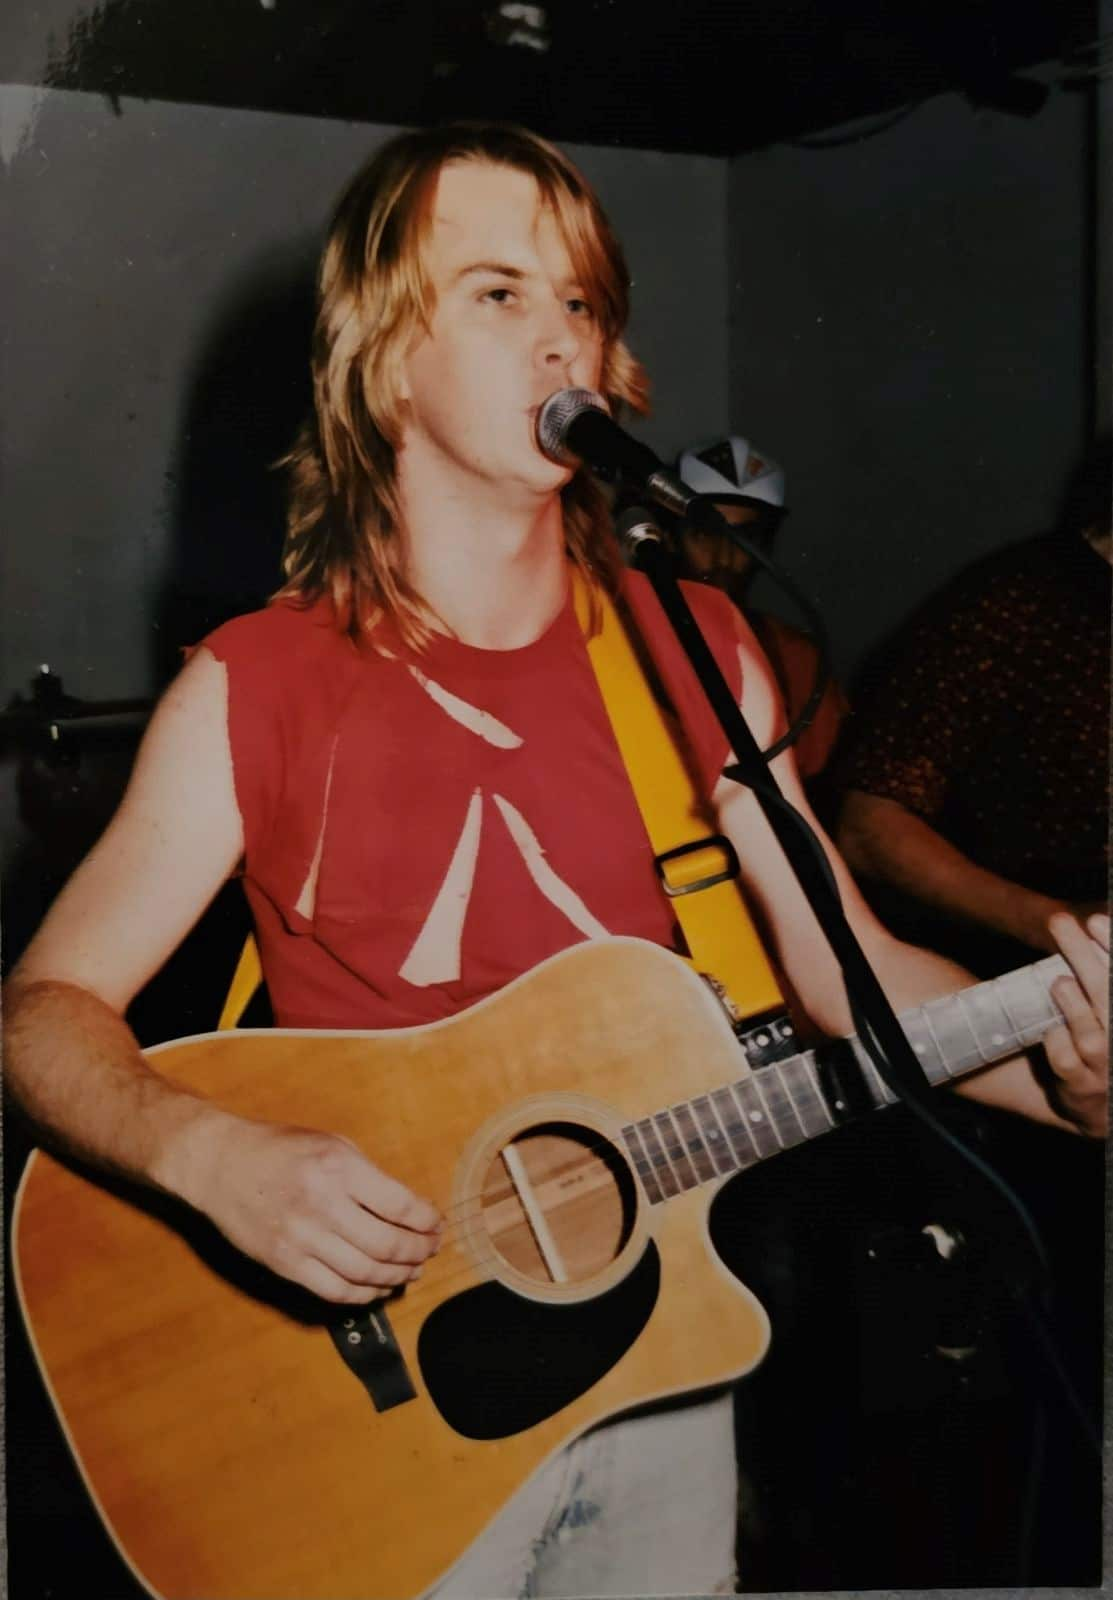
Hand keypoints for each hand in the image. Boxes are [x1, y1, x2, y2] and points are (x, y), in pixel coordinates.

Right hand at [197, 1117, 442, 1302]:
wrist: (220, 1164)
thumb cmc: (279, 1149)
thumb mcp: (332, 1144)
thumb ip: (368, 1177)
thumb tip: (409, 1212)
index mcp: (339, 1168)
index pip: (401, 1206)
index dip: (427, 1222)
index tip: (436, 1225)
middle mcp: (322, 1205)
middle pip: (388, 1245)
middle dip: (418, 1252)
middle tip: (429, 1250)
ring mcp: (301, 1238)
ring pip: (365, 1274)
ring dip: (397, 1276)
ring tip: (411, 1270)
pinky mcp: (284, 1263)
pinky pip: (335, 1291)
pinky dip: (365, 1294)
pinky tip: (379, 1286)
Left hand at [1044, 911, 1108, 1137]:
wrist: (1101, 1104)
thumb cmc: (1104, 1039)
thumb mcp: (1105, 1004)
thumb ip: (1102, 973)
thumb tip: (1093, 921)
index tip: (1095, 919)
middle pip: (1107, 996)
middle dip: (1083, 956)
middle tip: (1059, 922)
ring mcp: (1107, 1067)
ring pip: (1092, 1037)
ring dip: (1074, 1007)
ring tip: (1059, 982)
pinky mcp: (1081, 1085)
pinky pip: (1066, 1061)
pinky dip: (1057, 1041)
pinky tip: (1051, 1029)